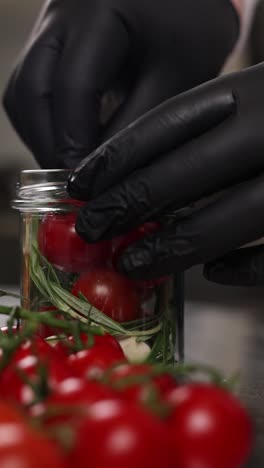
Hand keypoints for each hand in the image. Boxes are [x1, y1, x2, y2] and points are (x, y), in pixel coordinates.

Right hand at [3, 0, 237, 167]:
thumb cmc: (189, 30)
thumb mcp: (174, 79)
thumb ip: (136, 128)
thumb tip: (102, 176)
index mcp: (98, 11)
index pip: (71, 85)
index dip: (74, 141)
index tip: (87, 183)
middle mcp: (60, 14)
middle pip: (29, 90)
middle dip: (48, 144)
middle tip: (72, 183)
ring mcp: (49, 25)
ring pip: (22, 92)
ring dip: (41, 136)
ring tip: (70, 168)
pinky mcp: (49, 41)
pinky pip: (30, 88)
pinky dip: (45, 122)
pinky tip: (69, 144)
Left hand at [68, 63, 263, 280]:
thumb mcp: (256, 99)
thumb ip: (213, 129)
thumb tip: (141, 178)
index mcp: (257, 87)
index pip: (171, 121)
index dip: (119, 153)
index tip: (81, 182)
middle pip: (190, 169)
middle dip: (132, 202)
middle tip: (93, 227)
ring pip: (232, 215)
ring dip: (176, 245)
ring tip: (134, 263)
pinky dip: (246, 267)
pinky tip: (214, 274)